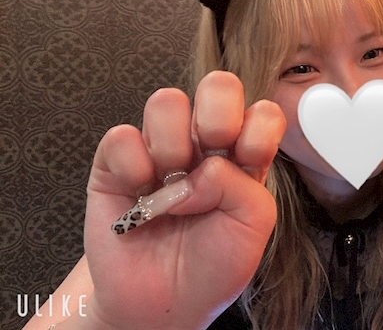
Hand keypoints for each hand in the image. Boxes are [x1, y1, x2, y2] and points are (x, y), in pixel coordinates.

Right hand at [73, 71, 283, 329]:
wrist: (165, 302)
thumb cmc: (213, 263)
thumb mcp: (255, 226)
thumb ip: (243, 184)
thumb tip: (202, 168)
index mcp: (245, 154)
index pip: (263, 110)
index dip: (259, 127)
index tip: (251, 161)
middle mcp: (205, 144)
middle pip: (217, 85)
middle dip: (219, 115)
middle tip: (214, 151)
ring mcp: (160, 149)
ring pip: (166, 101)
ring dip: (173, 145)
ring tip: (173, 185)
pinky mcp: (116, 163)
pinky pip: (121, 136)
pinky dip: (132, 168)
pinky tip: (140, 196)